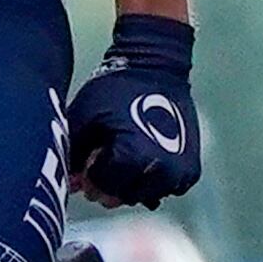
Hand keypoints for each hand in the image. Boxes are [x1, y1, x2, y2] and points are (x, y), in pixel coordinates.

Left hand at [66, 15, 200, 207]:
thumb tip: (70, 186)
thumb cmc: (116, 89)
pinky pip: (169, 189)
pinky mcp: (192, 168)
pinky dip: (156, 180)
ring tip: (125, 160)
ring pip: (147, 195)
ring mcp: (180, 171)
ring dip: (133, 184)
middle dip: (111, 183)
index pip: (104, 186)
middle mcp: (161, 169)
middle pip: (126, 195)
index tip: (87, 166)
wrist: (157, 65)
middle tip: (104, 164)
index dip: (91, 178)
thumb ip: (75, 154)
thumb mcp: (85, 118)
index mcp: (134, 157)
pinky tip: (145, 160)